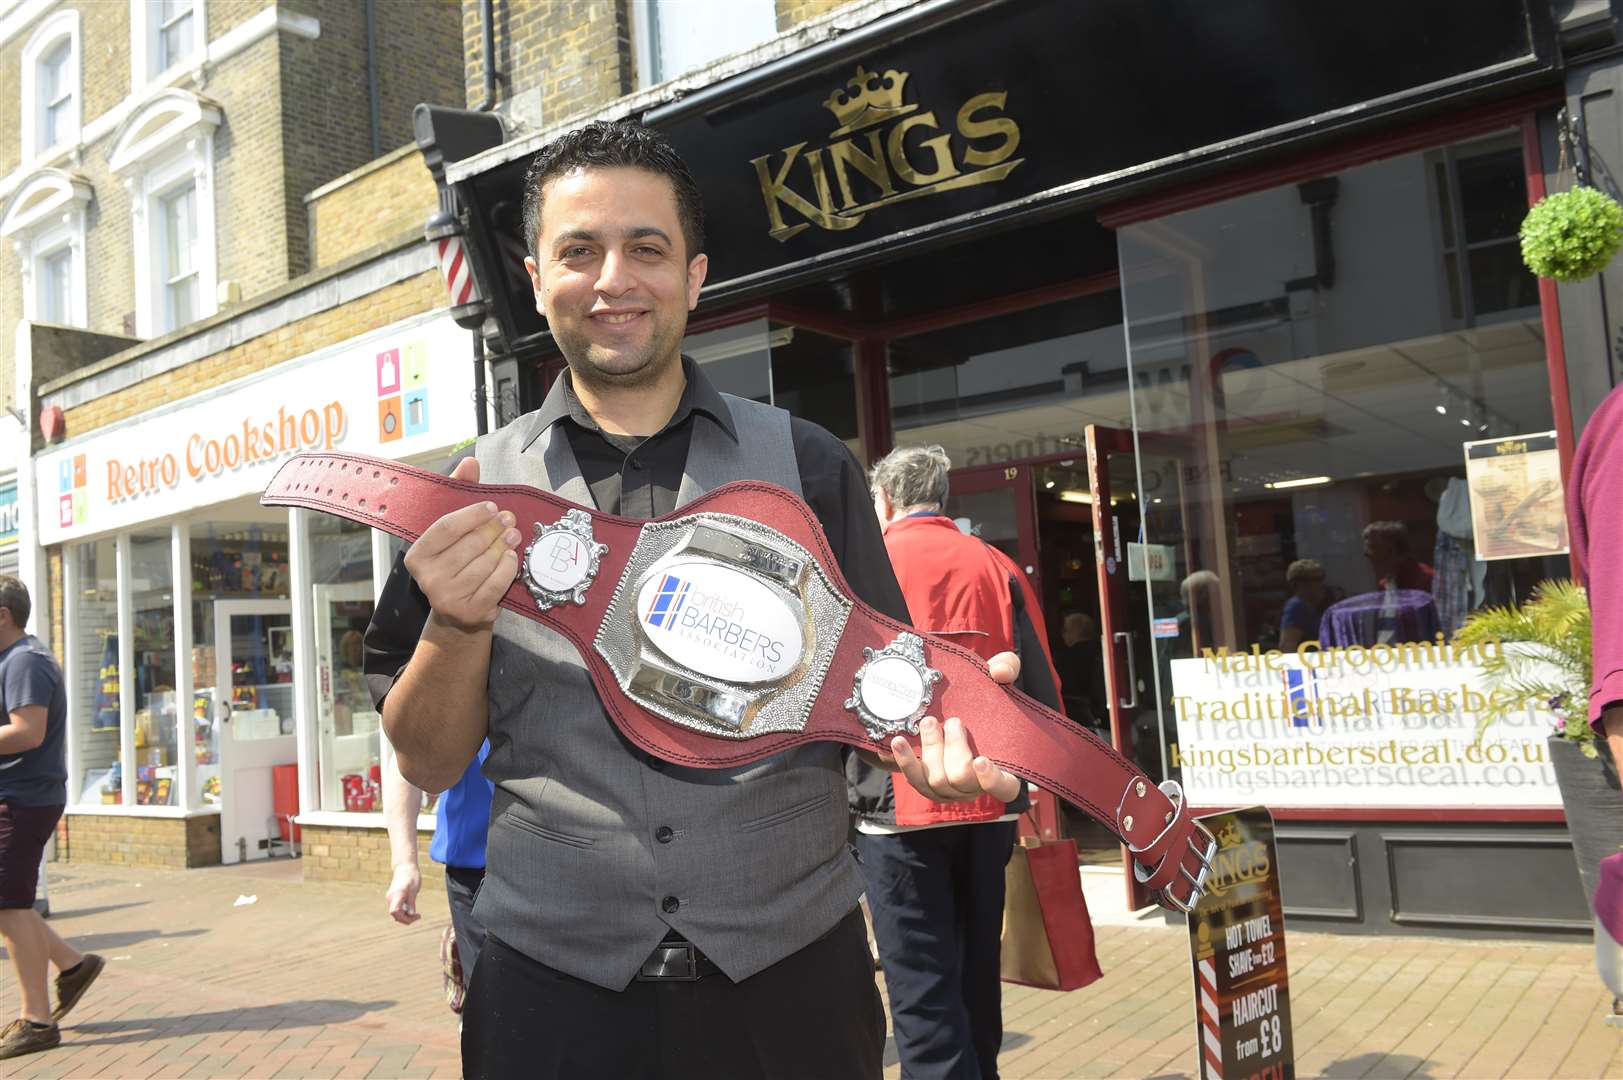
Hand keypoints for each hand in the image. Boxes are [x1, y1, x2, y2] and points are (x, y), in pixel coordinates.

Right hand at [386, 863, 421, 924]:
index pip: (395, 912)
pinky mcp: (393, 897)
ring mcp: (391, 898)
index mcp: (396, 895)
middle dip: (406, 918)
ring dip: (405, 915)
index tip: (416, 916)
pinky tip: (412, 910)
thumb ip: (411, 903)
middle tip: (418, 916)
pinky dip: (403, 911)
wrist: (405, 866)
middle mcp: (391, 898)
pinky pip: (396, 908)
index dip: (404, 918)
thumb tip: (411, 915)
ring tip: (416, 914)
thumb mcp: (414, 890)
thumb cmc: (411, 876)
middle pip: (395, 914)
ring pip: (395, 912)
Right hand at [402, 457, 519, 629]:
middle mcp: (427, 579)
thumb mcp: (452, 531)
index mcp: (417, 556)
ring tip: (514, 536)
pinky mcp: (470, 612)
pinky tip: (513, 558)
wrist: (458, 612)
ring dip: (504, 547)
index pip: (446, 528)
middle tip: (510, 519)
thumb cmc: (455, 563)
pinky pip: (496, 584)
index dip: (472, 515)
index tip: (491, 506)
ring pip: (485, 564)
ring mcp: (448, 598)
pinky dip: (508, 569)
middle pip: (469, 545)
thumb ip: (459, 494)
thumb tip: (470, 461)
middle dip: (494, 529)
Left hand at [883, 649, 1022, 802]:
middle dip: (955, 750)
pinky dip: (906, 760)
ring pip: (938, 781)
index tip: (981, 760)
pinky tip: (898, 741)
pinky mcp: (927, 784)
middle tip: (954, 722)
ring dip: (932, 750)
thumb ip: (1007, 670)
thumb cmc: (985, 699)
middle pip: (963, 780)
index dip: (993, 780)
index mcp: (1003, 768)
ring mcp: (950, 789)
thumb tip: (1000, 672)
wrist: (955, 707)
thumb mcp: (999, 679)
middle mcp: (976, 785)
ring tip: (928, 722)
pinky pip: (915, 779)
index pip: (1005, 788)